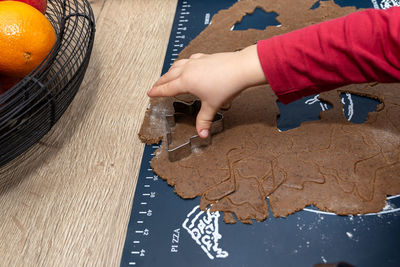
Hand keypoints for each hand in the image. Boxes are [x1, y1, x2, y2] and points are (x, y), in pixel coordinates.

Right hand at [147, 44, 266, 137]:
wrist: (241, 68)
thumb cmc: (226, 85)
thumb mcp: (212, 106)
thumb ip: (204, 120)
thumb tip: (201, 134)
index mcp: (186, 82)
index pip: (166, 88)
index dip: (157, 92)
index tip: (149, 93)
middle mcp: (188, 70)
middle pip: (168, 76)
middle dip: (160, 82)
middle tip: (155, 86)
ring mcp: (196, 61)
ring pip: (177, 65)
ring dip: (170, 72)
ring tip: (168, 75)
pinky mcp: (205, 57)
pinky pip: (189, 60)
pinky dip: (184, 63)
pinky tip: (188, 64)